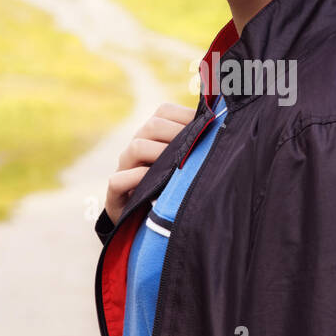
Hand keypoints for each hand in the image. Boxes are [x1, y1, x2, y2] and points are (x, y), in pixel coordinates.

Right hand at [103, 101, 196, 224]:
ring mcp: (123, 169)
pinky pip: (118, 180)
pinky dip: (137, 178)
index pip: (164, 111)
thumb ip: (195, 147)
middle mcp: (135, 147)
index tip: (206, 128)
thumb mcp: (182, 166)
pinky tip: (154, 185)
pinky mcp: (114, 194)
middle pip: (152, 125)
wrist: (143, 224)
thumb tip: (222, 127)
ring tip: (179, 166)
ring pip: (136, 147)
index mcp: (151, 135)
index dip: (185, 116)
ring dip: (161, 153)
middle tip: (196, 149)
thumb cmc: (170, 190)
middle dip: (178, 134)